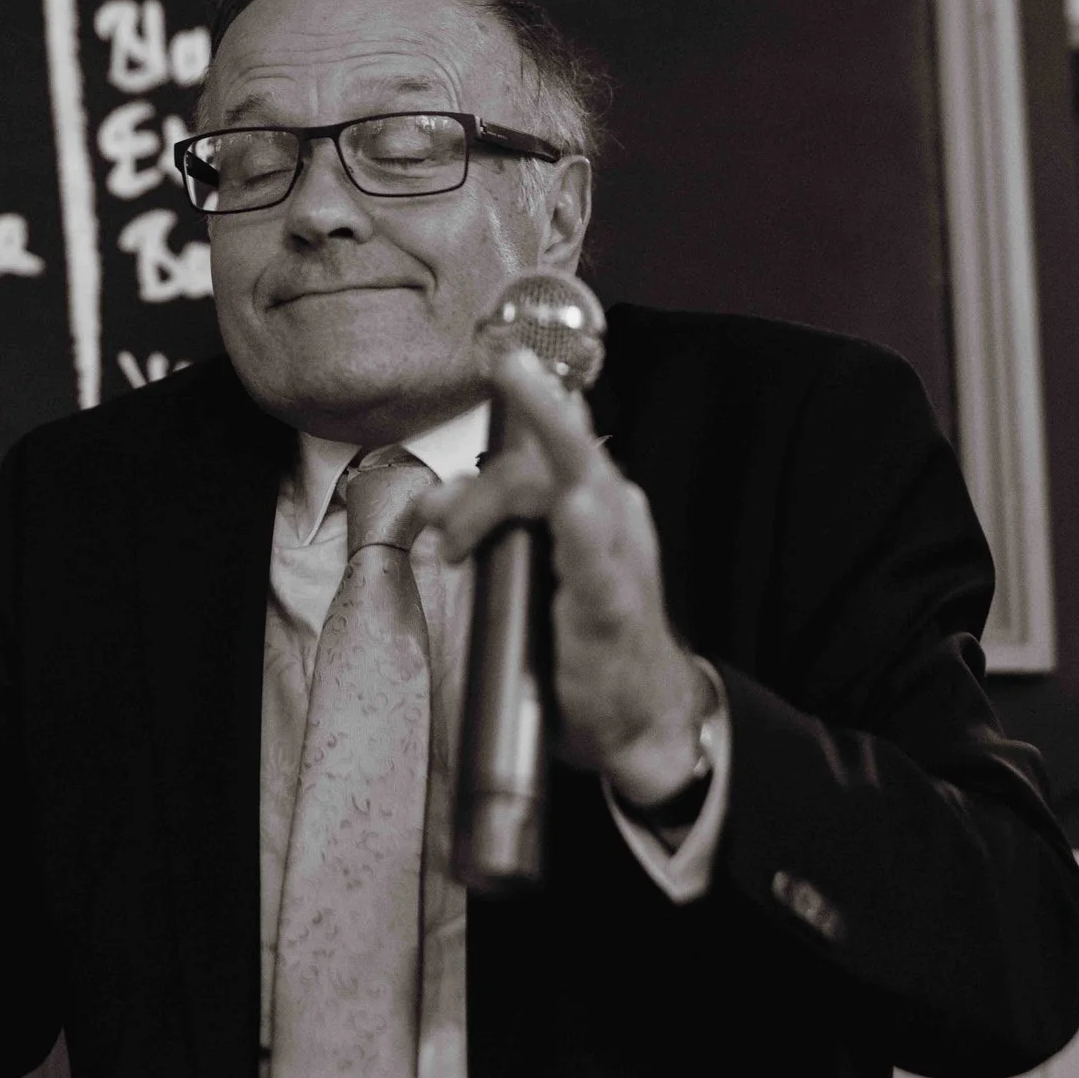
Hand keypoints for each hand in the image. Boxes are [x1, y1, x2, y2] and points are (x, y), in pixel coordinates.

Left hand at [417, 349, 714, 803]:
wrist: (642, 716)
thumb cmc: (589, 633)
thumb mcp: (532, 569)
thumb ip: (489, 526)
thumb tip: (436, 498)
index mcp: (592, 498)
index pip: (539, 447)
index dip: (497, 438)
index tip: (453, 461)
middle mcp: (610, 513)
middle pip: (558, 450)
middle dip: (530, 402)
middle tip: (500, 362)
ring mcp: (617, 556)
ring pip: (583, 483)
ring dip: (552, 437)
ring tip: (531, 388)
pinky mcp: (615, 607)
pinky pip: (601, 564)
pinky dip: (587, 534)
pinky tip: (576, 510)